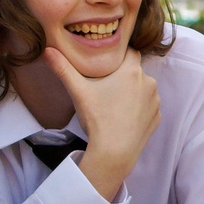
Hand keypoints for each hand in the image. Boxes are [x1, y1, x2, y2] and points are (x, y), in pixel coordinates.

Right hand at [50, 50, 161, 202]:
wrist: (114, 153)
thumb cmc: (98, 120)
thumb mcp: (78, 92)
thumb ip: (63, 69)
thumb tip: (46, 50)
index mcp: (132, 71)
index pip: (130, 52)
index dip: (119, 55)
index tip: (107, 62)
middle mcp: (149, 83)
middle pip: (135, 71)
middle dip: (123, 75)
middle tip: (105, 84)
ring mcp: (155, 102)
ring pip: (143, 89)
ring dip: (133, 91)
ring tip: (114, 102)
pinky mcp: (157, 118)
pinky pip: (148, 106)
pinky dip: (139, 108)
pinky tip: (124, 116)